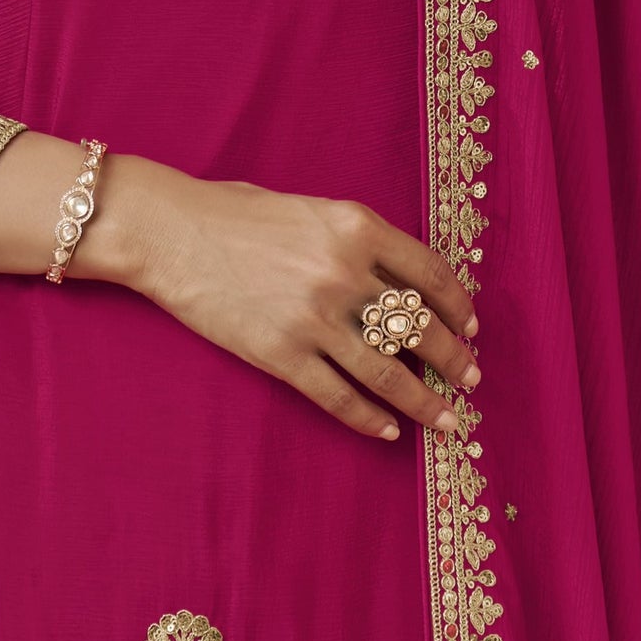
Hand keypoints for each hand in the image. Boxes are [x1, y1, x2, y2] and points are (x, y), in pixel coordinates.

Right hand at [104, 155, 479, 442]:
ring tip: (446, 420)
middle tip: (469, 380)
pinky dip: (369, 418)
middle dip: (452, 360)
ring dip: (424, 401)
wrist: (169, 232)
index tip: (471, 327)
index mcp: (356, 227)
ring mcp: (313, 319)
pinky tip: (388, 429)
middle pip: (419, 328)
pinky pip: (338, 397)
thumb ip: (358, 242)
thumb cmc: (236, 214)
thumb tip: (403, 285)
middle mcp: (343, 273)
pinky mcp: (280, 355)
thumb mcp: (311, 210)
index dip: (459, 307)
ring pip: (388, 372)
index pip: (430, 274)